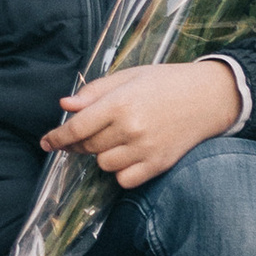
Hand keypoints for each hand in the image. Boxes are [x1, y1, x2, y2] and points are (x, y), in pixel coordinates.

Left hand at [40, 60, 240, 189]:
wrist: (208, 97)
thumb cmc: (166, 82)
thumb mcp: (129, 76)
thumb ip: (95, 92)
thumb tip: (66, 105)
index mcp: (120, 103)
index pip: (77, 128)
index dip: (57, 138)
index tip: (46, 143)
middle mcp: (130, 129)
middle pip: (88, 147)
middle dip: (78, 143)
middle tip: (81, 136)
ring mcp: (145, 150)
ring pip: (104, 164)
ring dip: (101, 155)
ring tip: (113, 139)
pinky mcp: (159, 165)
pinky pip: (125, 179)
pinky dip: (120, 171)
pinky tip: (127, 155)